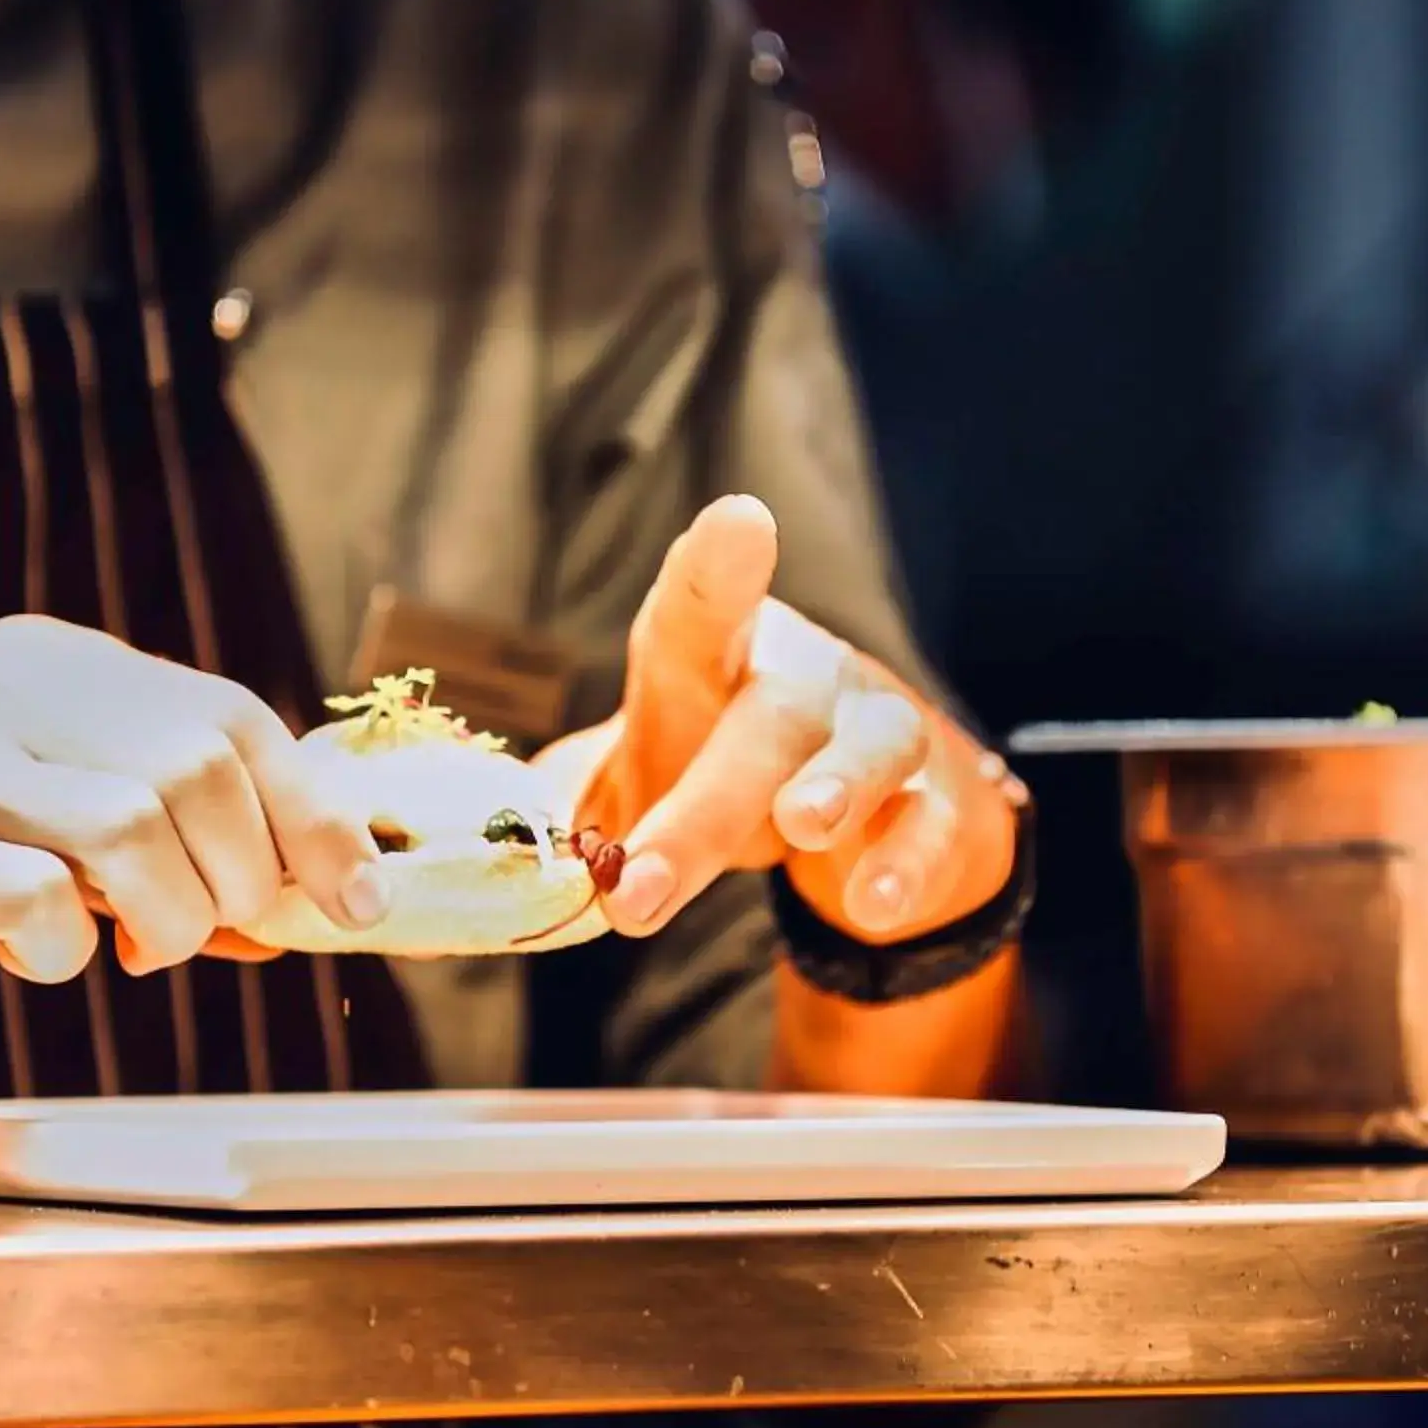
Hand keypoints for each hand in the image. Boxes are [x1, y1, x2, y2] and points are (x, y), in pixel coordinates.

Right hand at [0, 616, 383, 986]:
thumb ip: (113, 817)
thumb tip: (266, 903)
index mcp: (44, 662)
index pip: (233, 715)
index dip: (314, 814)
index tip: (359, 901)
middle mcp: (7, 691)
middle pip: (204, 765)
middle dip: (243, 875)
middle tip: (201, 942)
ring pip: (140, 820)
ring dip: (166, 915)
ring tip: (122, 954)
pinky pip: (29, 897)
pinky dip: (59, 952)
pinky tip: (27, 962)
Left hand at [549, 495, 1018, 942]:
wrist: (857, 808)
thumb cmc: (723, 766)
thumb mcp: (653, 769)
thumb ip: (581, 804)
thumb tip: (493, 862)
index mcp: (715, 654)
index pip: (705, 604)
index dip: (719, 566)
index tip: (738, 522)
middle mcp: (802, 676)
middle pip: (760, 721)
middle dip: (698, 808)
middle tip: (639, 883)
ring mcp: (876, 728)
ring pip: (864, 751)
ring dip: (833, 789)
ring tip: (802, 828)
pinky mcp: (934, 797)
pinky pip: (925, 825)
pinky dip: (905, 864)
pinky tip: (873, 905)